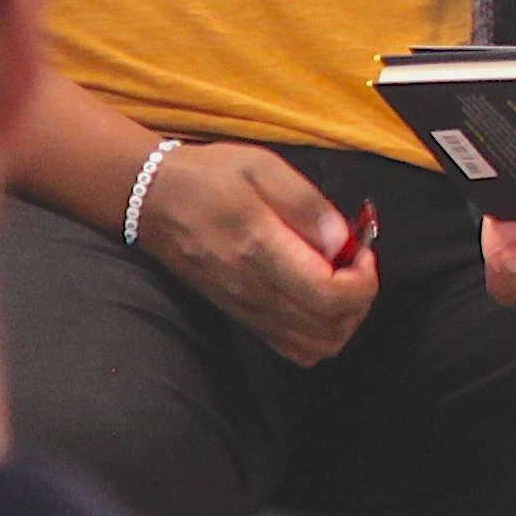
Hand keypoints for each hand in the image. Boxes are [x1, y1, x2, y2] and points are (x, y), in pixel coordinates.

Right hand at [142, 142, 380, 363]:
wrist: (152, 199)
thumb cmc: (210, 177)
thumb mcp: (262, 167)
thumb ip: (308, 205)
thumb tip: (344, 241)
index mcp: (260, 249)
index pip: (330, 295)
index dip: (363, 282)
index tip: (362, 252)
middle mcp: (253, 290)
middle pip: (330, 330)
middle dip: (360, 301)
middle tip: (356, 264)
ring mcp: (245, 309)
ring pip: (315, 347)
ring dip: (343, 321)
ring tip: (340, 281)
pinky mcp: (240, 317)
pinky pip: (292, 349)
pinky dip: (318, 334)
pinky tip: (316, 298)